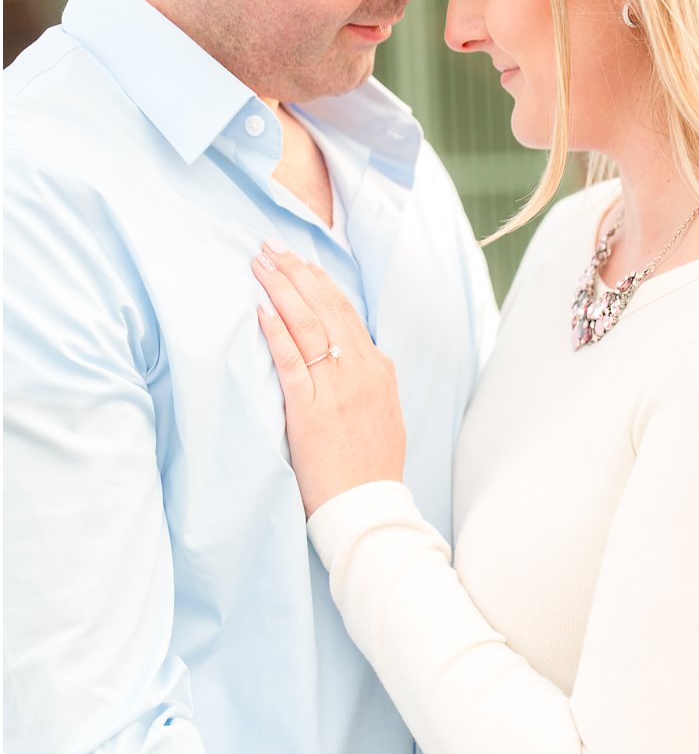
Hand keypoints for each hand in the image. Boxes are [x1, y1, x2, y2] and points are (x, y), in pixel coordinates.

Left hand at [252, 241, 405, 516]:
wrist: (369, 505)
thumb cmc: (372, 466)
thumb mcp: (384, 414)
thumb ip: (368, 382)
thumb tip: (351, 358)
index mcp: (379, 371)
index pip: (348, 313)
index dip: (321, 283)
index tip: (301, 262)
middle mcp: (361, 372)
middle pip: (327, 308)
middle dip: (297, 272)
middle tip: (271, 247)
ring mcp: (338, 390)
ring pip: (309, 325)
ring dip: (281, 289)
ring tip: (260, 265)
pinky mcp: (311, 410)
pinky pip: (291, 362)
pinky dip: (275, 332)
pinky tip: (259, 309)